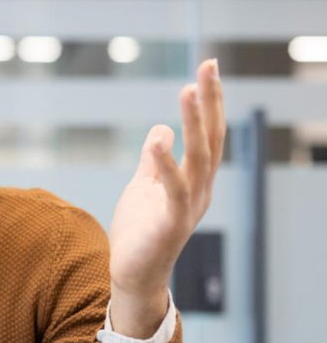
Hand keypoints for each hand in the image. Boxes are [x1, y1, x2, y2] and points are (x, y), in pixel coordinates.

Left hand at [108, 59, 224, 337]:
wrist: (132, 275)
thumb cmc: (140, 232)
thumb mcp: (144, 186)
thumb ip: (153, 160)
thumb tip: (161, 128)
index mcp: (196, 180)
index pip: (208, 134)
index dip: (210, 102)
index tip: (208, 67)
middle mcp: (200, 191)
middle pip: (211, 139)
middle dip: (210, 102)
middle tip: (208, 67)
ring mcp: (189, 208)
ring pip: (199, 160)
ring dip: (194, 124)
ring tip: (188, 90)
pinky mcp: (171, 224)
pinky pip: (174, 190)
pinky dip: (167, 164)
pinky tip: (158, 139)